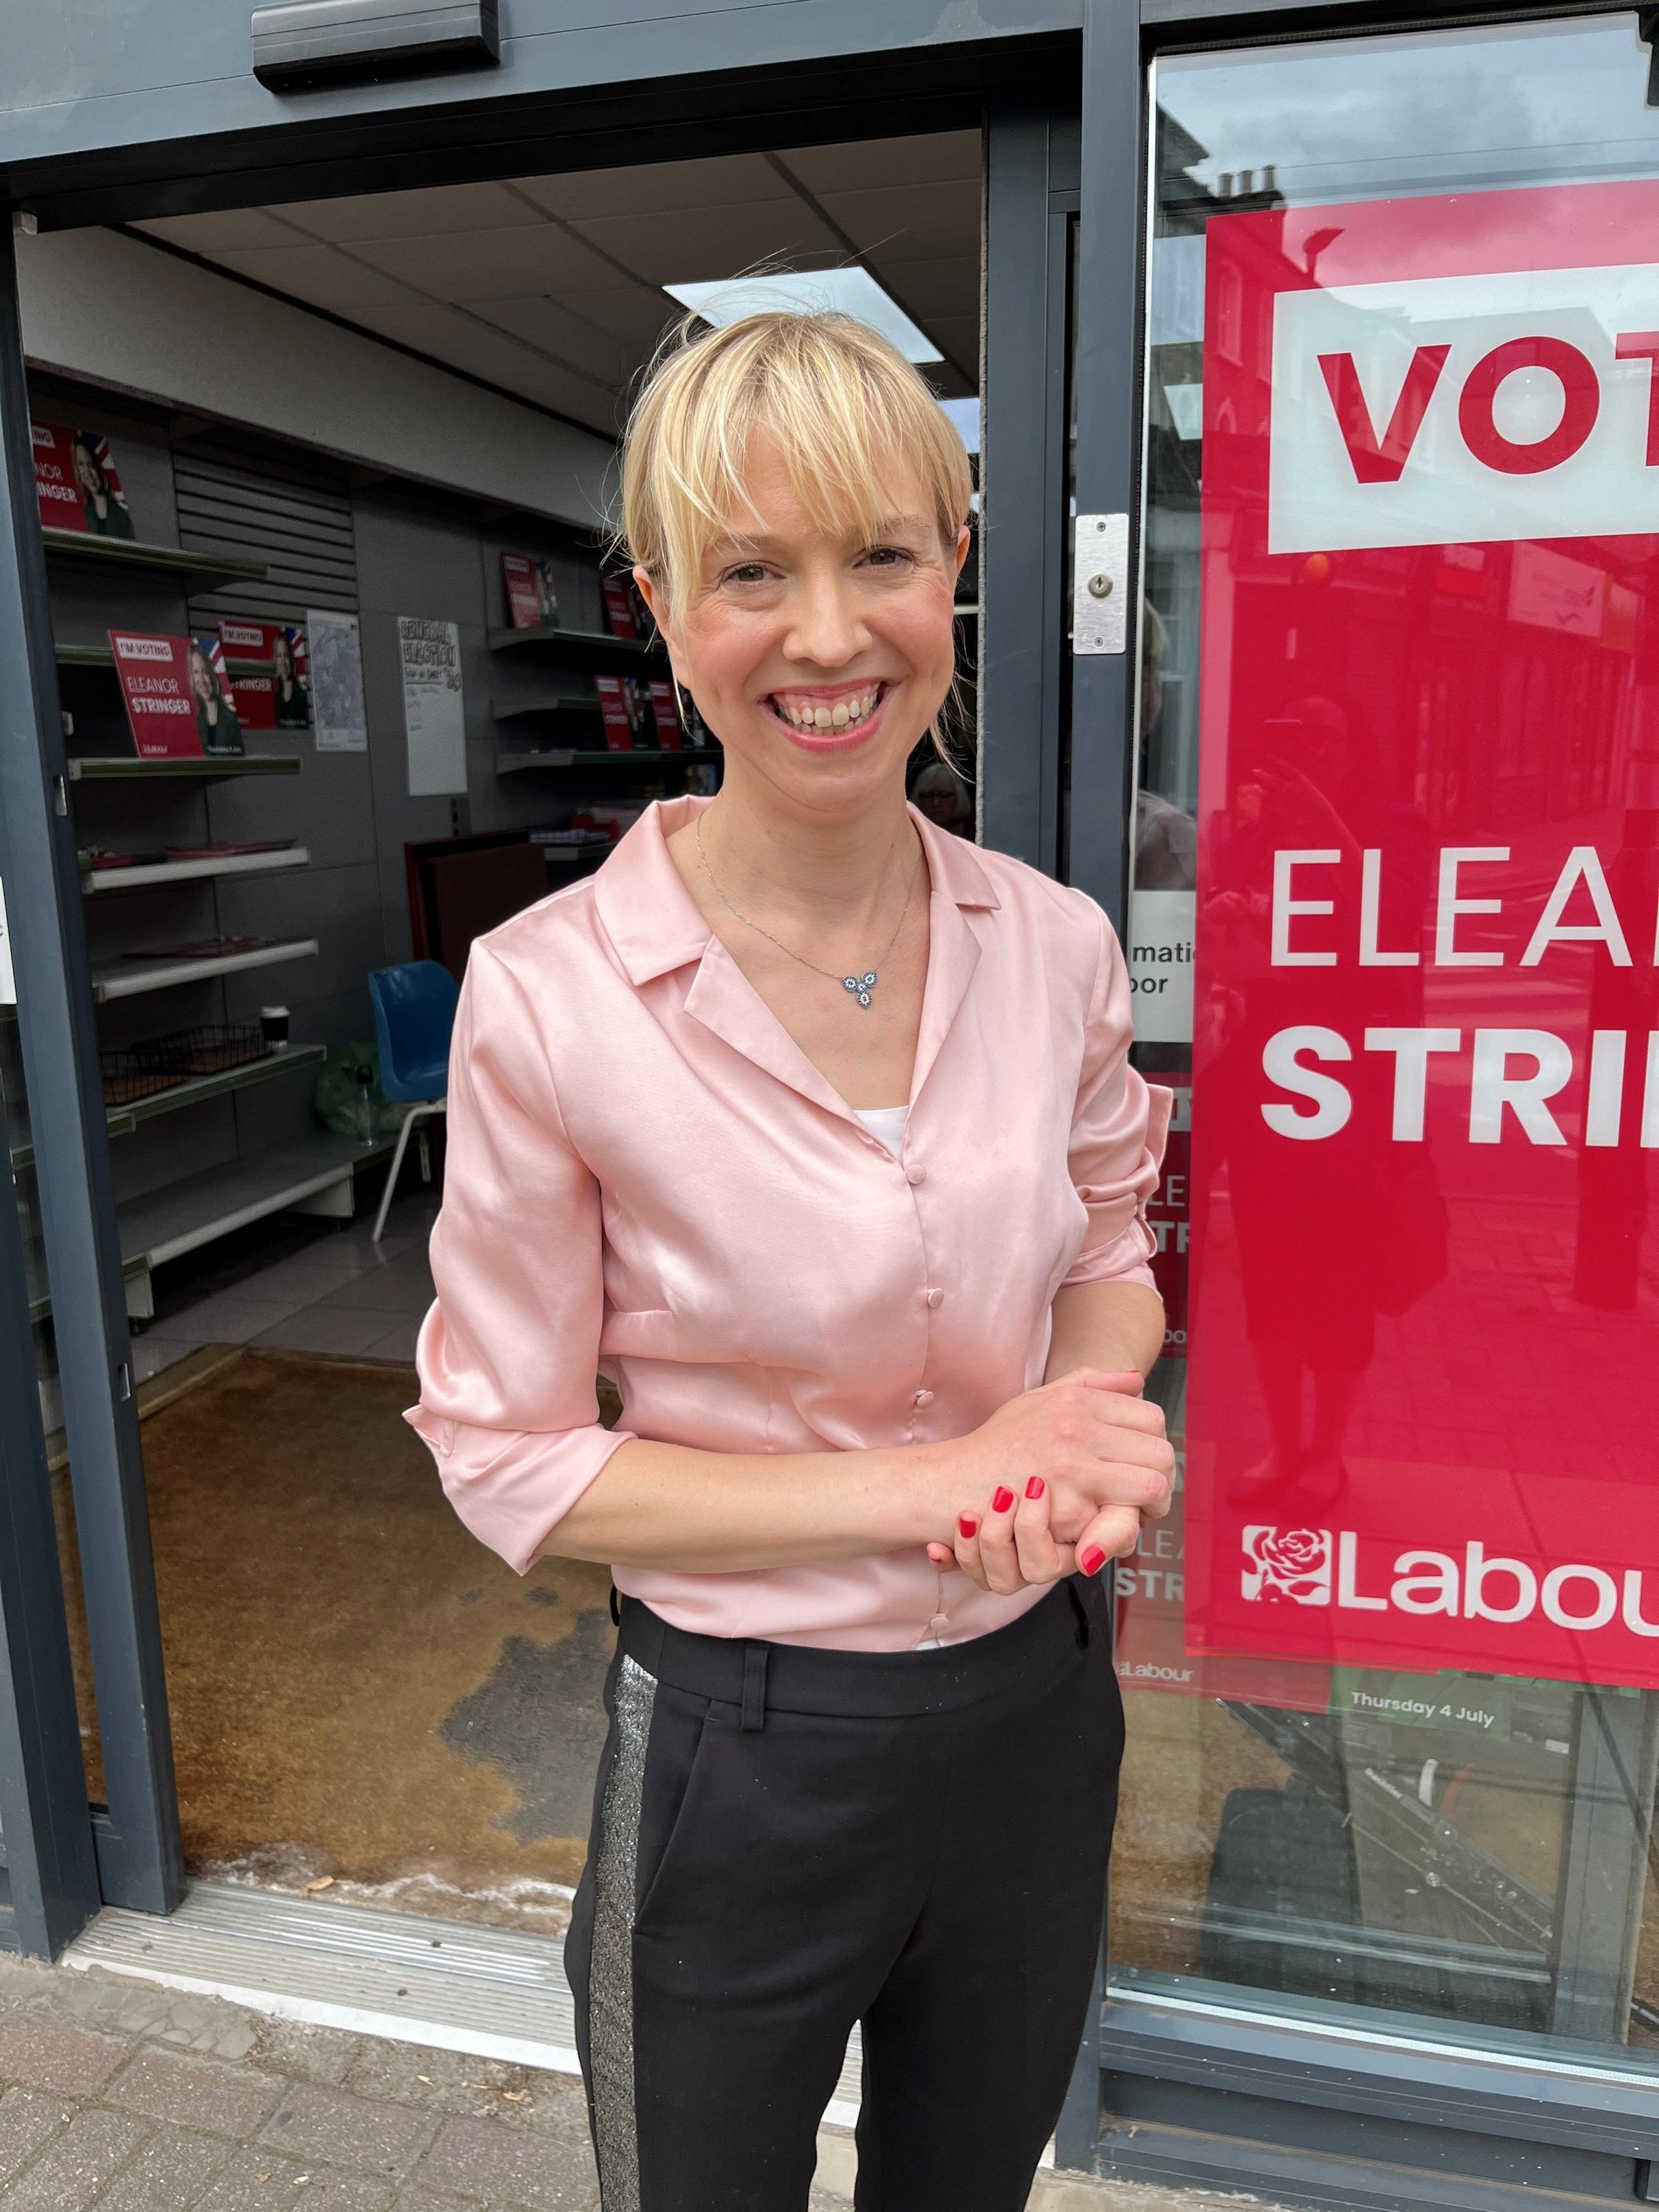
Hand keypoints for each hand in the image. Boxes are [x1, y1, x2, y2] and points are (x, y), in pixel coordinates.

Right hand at [929, 1368, 1173, 1576]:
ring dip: (1150, 1505)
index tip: (1143, 1464)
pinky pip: (1121, 1519)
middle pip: (1160, 1452)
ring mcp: (1074, 1470)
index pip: (1151, 1417)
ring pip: (1152, 1486)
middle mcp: (1078, 1430)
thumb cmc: (997, 1445)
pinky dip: (1120, 1527)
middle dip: (1162, 1478)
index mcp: (1076, 1401)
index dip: (1155, 1444)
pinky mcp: (1067, 1510)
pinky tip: (1106, 1527)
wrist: (953, 1483)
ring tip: (1134, 1513)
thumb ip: (1087, 1384)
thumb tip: (1135, 1377)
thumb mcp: (1038, 1401)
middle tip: (1146, 1497)